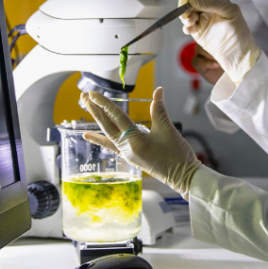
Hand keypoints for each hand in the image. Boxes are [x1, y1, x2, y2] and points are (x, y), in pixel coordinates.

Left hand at [80, 87, 200, 196]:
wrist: (183, 177)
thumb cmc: (177, 155)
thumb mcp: (168, 129)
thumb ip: (159, 109)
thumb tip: (158, 91)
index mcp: (135, 141)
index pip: (117, 118)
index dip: (104, 104)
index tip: (93, 94)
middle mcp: (127, 148)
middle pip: (107, 126)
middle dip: (95, 110)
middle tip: (84, 97)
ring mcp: (127, 154)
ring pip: (107, 134)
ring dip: (97, 120)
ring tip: (86, 109)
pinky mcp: (130, 157)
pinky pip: (111, 146)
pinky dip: (100, 139)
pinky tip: (88, 135)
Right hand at [179, 0, 260, 83]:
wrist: (239, 54)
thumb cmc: (239, 32)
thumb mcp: (229, 12)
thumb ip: (211, 4)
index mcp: (218, 1)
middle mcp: (208, 9)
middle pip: (191, 2)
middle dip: (186, 5)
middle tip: (186, 12)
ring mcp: (202, 21)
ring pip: (188, 13)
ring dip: (185, 16)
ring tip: (190, 22)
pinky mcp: (198, 32)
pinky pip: (188, 26)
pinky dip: (186, 26)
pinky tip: (190, 29)